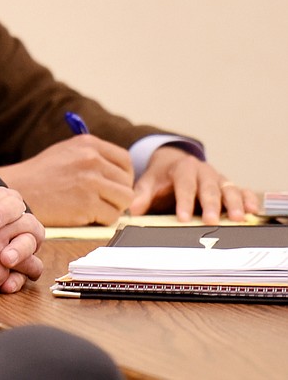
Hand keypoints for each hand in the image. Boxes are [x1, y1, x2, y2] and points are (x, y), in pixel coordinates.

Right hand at [0, 135, 133, 225]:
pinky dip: (101, 220)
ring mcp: (91, 181)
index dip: (123, 177)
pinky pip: (111, 217)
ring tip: (92, 208)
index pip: (125, 161)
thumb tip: (121, 173)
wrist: (17, 190)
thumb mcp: (66, 152)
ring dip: (111, 208)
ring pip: (124, 200)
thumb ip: (93, 156)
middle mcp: (92, 159)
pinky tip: (82, 215)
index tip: (112, 186)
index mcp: (88, 144)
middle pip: (127, 183)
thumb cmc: (40, 174)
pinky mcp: (87, 204)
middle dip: (116, 195)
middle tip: (100, 201)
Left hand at [129, 146, 260, 222]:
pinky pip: (242, 190)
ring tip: (238, 218)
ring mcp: (219, 178)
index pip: (184, 185)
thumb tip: (132, 209)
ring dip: (234, 203)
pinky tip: (253, 210)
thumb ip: (141, 195)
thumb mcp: (148, 182)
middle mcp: (203, 171)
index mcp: (182, 168)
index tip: (183, 218)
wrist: (174, 164)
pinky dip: (249, 199)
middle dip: (211, 205)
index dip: (184, 201)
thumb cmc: (161, 178)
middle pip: (208, 188)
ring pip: (229, 188)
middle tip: (211, 221)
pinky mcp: (229, 186)